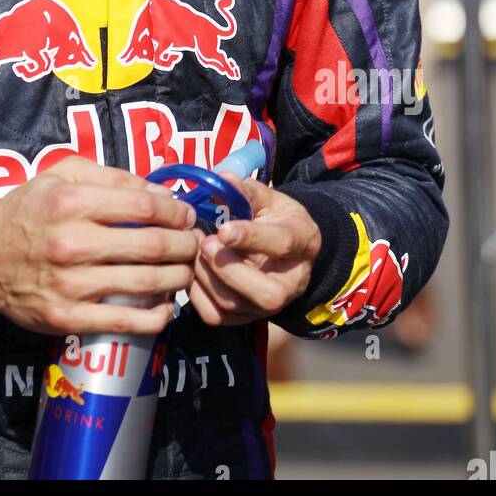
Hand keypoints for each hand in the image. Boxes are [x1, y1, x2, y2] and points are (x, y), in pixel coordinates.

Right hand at [0, 157, 198, 335]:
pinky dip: (156, 315)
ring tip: (185, 271)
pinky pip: (126, 322)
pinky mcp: (68, 318)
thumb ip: (110, 177)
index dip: (176, 211)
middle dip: (185, 244)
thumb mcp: (60, 175)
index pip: (143, 204)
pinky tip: (165, 305)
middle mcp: (72, 242)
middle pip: (152, 245)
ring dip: (178, 278)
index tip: (187, 215)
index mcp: (71, 202)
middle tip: (194, 244)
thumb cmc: (27, 210)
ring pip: (146, 283)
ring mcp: (70, 284)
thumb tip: (160, 190)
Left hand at [188, 179, 320, 326]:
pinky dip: (196, 294)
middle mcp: (291, 282)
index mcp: (303, 242)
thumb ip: (246, 191)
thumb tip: (222, 178)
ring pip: (235, 305)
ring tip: (194, 249)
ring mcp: (267, 306)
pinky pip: (216, 316)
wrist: (282, 252)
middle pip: (266, 293)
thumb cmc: (274, 219)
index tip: (223, 229)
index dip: (251, 237)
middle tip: (204, 242)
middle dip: (228, 269)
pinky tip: (192, 268)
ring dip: (206, 277)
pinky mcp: (244, 317)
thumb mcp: (268, 199)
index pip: (281, 244)